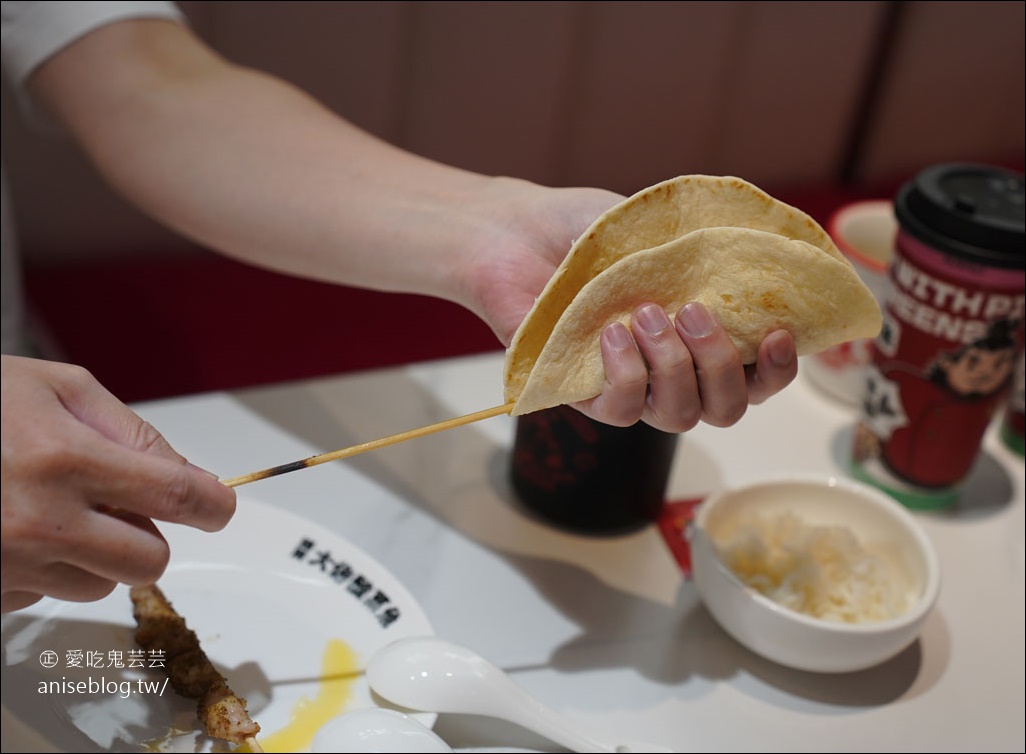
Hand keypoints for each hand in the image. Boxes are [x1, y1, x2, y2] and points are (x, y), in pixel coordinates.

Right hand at [1, 356, 235, 613]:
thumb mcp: (57, 387)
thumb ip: (131, 431)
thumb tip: (188, 475)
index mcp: (66, 459)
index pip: (176, 497)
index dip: (212, 505)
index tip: (218, 507)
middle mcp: (40, 521)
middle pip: (148, 561)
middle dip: (147, 534)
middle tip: (119, 505)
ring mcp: (10, 565)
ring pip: (100, 584)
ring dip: (96, 554)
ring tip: (53, 510)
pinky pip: (47, 595)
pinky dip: (47, 569)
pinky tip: (16, 531)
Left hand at [461, 179, 797, 432]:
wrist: (518, 232)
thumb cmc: (589, 231)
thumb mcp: (660, 228)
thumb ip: (710, 246)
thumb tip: (769, 246)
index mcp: (700, 338)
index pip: (757, 378)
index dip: (778, 370)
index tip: (778, 333)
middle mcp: (671, 371)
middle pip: (726, 409)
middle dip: (723, 366)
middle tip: (694, 311)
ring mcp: (629, 387)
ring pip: (678, 416)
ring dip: (675, 366)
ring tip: (645, 312)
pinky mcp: (583, 396)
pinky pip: (622, 410)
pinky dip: (627, 373)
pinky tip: (610, 332)